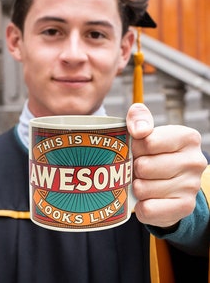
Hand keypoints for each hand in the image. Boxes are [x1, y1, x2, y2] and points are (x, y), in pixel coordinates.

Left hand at [126, 103, 207, 227]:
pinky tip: (145, 199)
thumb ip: (139, 118)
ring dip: (136, 187)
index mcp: (187, 137)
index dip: (134, 148)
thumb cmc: (152, 152)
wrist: (168, 182)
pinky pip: (148, 210)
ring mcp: (191, 186)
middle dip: (134, 168)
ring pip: (142, 188)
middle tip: (139, 168)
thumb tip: (139, 130)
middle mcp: (195, 161)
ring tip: (143, 182)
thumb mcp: (145, 129)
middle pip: (144, 166)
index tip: (136, 150)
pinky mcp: (184, 207)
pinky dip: (140, 207)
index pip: (148, 142)